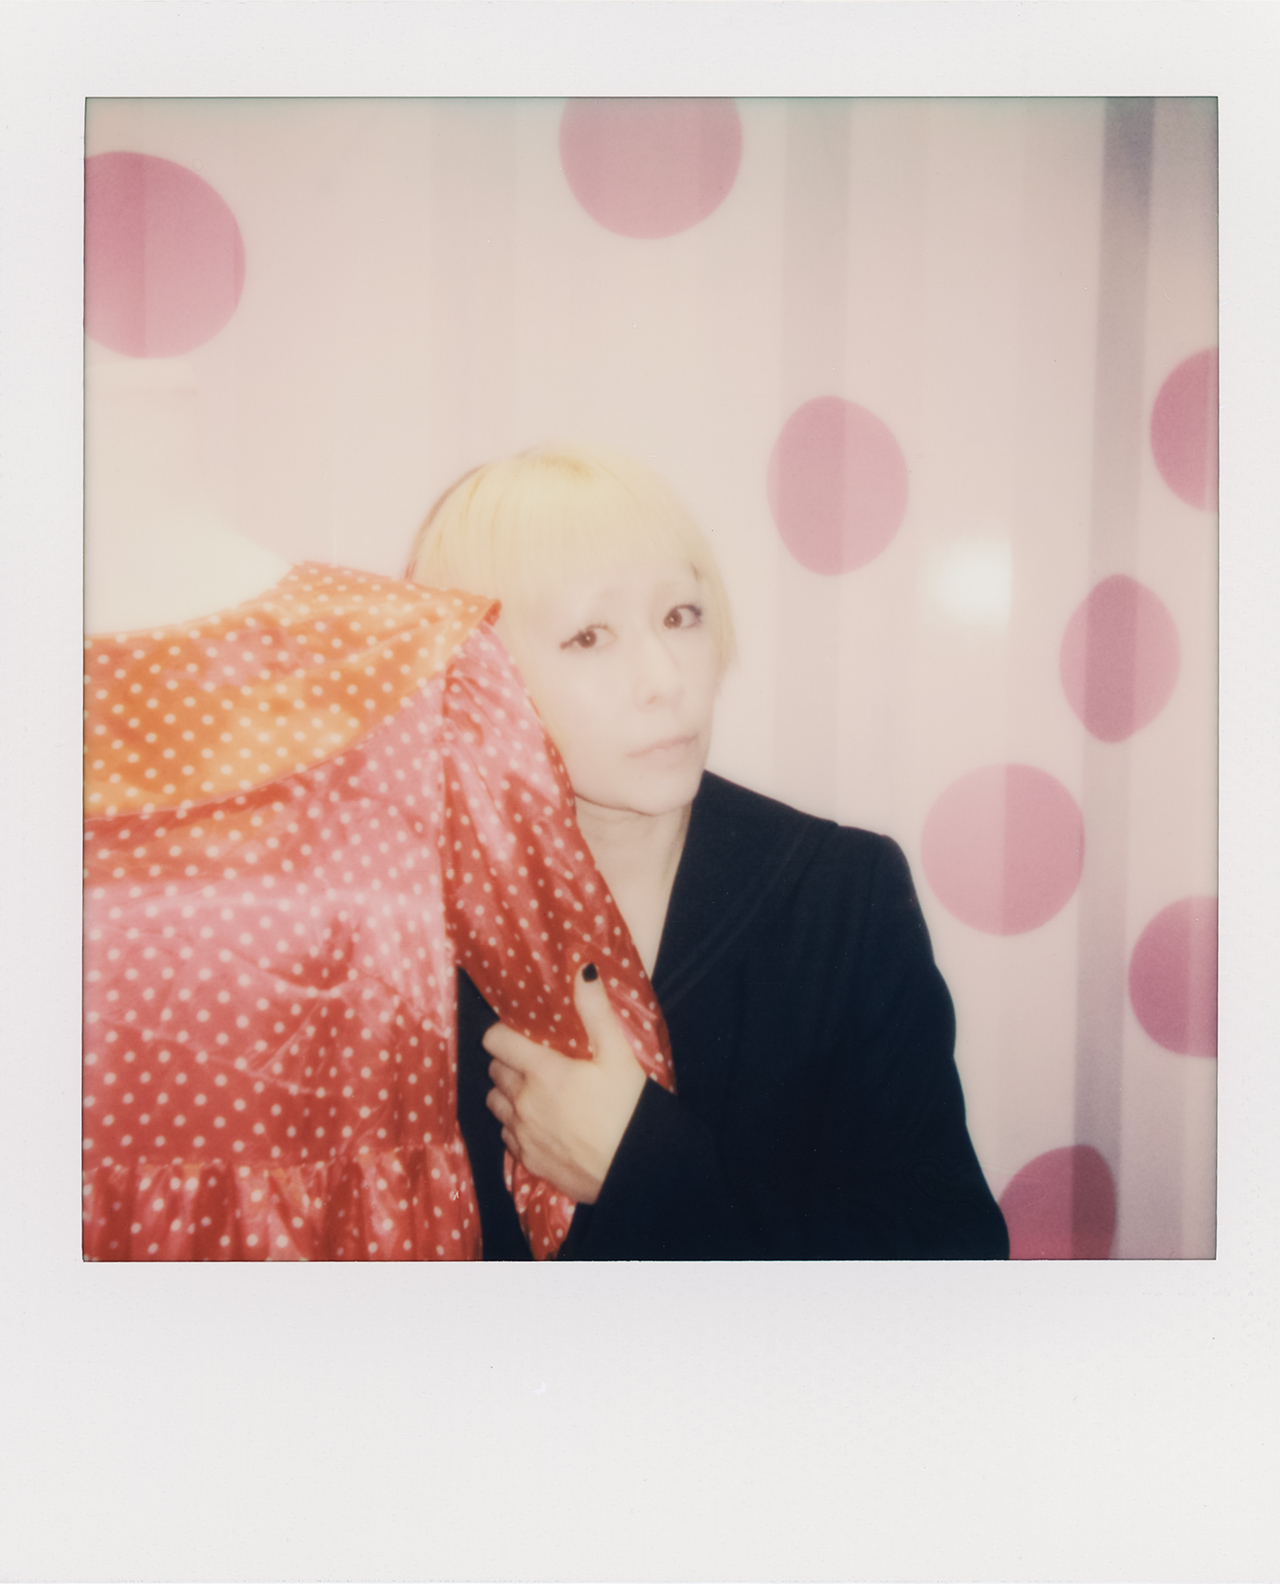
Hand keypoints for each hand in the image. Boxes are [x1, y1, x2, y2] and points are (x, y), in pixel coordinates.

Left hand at [483, 963, 647, 1204]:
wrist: (636, 1172)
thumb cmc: (630, 1110)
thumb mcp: (619, 1055)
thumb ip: (596, 1011)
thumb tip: (583, 969)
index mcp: (541, 1071)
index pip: (495, 1041)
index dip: (504, 1033)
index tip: (520, 1033)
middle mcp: (522, 1102)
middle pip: (494, 1070)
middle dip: (509, 1062)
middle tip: (536, 1061)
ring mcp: (522, 1134)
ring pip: (495, 1103)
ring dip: (508, 1094)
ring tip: (535, 1092)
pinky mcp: (528, 1161)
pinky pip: (506, 1136)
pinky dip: (516, 1125)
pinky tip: (540, 1124)